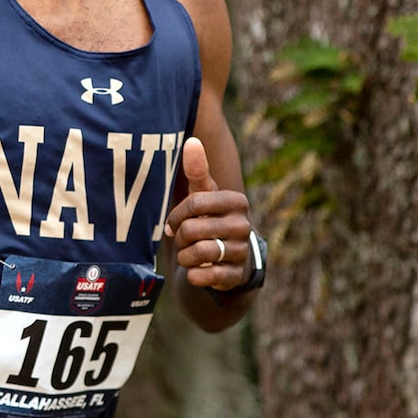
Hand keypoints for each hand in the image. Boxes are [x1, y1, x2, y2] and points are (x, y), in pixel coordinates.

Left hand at [163, 136, 254, 291]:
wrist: (230, 258)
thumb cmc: (211, 219)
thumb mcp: (205, 195)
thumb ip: (197, 170)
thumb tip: (191, 141)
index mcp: (236, 202)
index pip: (194, 204)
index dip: (176, 216)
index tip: (174, 223)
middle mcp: (243, 226)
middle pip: (191, 230)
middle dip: (180, 238)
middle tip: (185, 240)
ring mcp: (241, 252)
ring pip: (196, 254)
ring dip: (185, 257)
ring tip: (191, 254)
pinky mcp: (235, 276)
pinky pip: (203, 276)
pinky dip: (193, 275)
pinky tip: (199, 270)